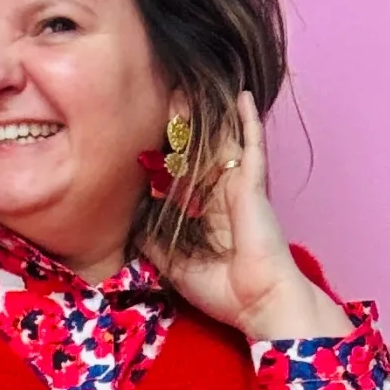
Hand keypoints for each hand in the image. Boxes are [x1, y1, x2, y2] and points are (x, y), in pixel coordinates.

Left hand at [144, 91, 353, 342]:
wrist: (258, 302)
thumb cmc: (221, 291)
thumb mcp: (173, 267)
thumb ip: (153, 243)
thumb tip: (131, 222)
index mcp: (200, 213)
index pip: (178, 176)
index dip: (163, 156)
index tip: (142, 135)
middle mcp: (218, 195)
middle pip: (197, 151)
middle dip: (180, 126)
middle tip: (162, 95)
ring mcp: (237, 186)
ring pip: (220, 141)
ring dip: (206, 115)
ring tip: (187, 87)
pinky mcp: (254, 185)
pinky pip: (254, 146)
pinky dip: (249, 121)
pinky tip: (244, 96)